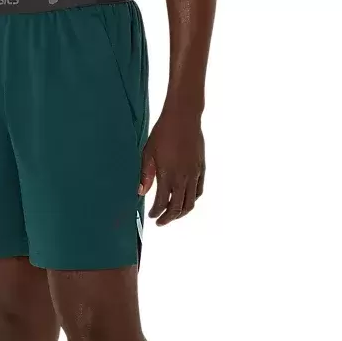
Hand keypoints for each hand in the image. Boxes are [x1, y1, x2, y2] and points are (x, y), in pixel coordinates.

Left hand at [138, 108, 205, 225]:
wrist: (183, 118)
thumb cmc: (163, 133)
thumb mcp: (147, 153)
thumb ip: (145, 175)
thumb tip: (141, 192)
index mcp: (167, 175)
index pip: (162, 203)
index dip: (156, 213)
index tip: (151, 216)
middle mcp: (183, 177)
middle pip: (177, 207)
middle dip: (168, 218)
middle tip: (160, 222)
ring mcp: (194, 174)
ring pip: (190, 202)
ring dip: (181, 212)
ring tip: (173, 215)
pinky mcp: (201, 169)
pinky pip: (199, 191)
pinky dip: (192, 200)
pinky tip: (185, 200)